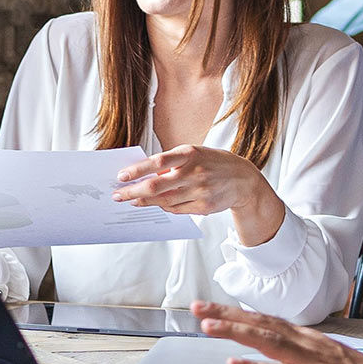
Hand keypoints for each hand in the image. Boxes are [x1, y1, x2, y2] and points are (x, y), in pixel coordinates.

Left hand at [114, 145, 286, 244]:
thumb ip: (173, 162)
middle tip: (118, 195)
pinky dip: (163, 207)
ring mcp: (199, 191)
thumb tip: (145, 174)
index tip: (121, 176)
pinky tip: (155, 204)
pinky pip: (176, 210)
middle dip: (133, 192)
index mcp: (190, 154)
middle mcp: (194, 172)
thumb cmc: (214, 163)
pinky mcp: (203, 207)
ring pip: (163, 201)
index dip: (137, 170)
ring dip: (144, 202)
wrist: (244, 180)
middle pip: (156, 186)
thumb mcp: (196, 153)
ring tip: (132, 201)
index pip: (157, 162)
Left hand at [189, 301, 362, 363]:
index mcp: (305, 339)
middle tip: (197, 307)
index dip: (235, 313)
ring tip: (208, 326)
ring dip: (236, 332)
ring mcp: (311, 361)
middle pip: (261, 323)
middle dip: (227, 314)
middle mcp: (306, 343)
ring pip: (268, 341)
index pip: (264, 320)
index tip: (209, 308)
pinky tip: (236, 363)